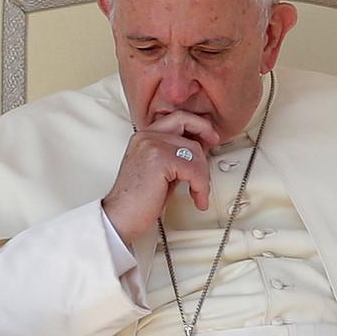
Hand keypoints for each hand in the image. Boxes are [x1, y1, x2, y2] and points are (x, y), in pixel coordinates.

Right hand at [100, 111, 220, 244]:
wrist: (121, 218)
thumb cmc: (139, 199)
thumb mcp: (161, 170)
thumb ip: (176, 155)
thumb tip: (200, 150)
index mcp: (144, 136)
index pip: (177, 118)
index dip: (197, 124)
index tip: (209, 135)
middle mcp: (146, 136)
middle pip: (186, 123)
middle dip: (205, 134)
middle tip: (215, 147)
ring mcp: (152, 145)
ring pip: (194, 150)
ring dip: (203, 175)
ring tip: (199, 192)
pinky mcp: (159, 159)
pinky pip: (193, 169)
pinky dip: (200, 186)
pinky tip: (197, 198)